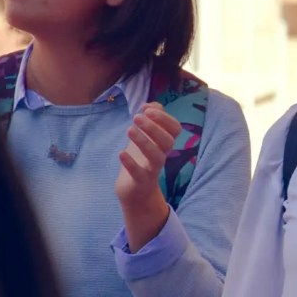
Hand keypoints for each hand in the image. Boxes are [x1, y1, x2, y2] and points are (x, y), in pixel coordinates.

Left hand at [116, 102, 181, 250]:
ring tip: (129, 130)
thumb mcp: (144, 137)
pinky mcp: (141, 183)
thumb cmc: (140, 159)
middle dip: (153, 127)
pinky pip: (140, 174)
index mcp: (164, 143)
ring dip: (144, 142)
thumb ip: (149, 120)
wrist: (135, 191)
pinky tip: (121, 153)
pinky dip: (131, 164)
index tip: (148, 109)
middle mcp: (162, 155)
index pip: (175, 129)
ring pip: (156, 157)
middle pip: (167, 141)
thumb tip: (150, 105)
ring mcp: (152, 170)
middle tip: (136, 117)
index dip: (164, 118)